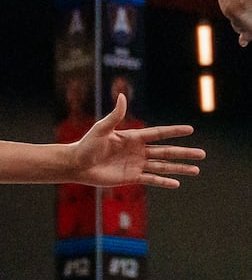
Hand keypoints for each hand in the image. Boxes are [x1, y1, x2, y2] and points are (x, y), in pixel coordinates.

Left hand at [68, 94, 202, 187]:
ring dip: (179, 168)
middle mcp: (137, 151)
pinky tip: (177, 183)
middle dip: (184, 153)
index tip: (190, 129)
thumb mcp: (101, 128)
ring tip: (196, 170)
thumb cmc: (86, 144)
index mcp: (132, 137)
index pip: (158, 134)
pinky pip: (151, 180)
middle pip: (166, 151)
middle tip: (202, 154)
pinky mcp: (131, 177)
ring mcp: (136, 165)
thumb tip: (122, 95)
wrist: (77, 164)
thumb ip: (115, 115)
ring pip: (163, 166)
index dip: (174, 131)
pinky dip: (164, 182)